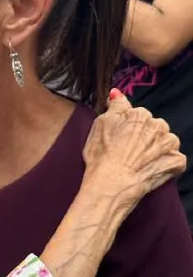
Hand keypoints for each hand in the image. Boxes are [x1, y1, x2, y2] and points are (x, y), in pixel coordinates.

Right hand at [83, 90, 184, 209]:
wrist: (111, 183)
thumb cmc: (102, 154)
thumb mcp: (101, 124)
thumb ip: (115, 106)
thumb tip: (117, 93)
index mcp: (140, 115)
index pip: (138, 116)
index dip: (129, 128)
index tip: (121, 139)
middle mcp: (158, 125)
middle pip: (154, 128)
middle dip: (145, 137)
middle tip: (130, 151)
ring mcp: (169, 144)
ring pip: (167, 142)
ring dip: (158, 149)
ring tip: (142, 161)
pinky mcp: (175, 162)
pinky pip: (175, 160)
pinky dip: (167, 163)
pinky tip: (153, 169)